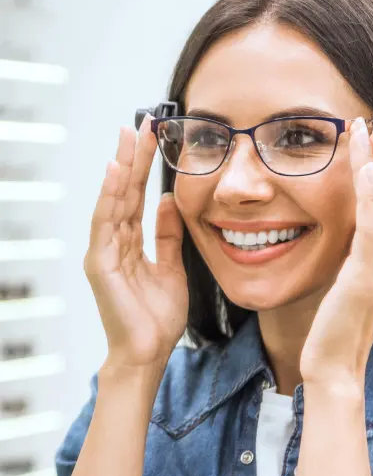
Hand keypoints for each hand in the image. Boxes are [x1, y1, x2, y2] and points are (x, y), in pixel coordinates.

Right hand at [84, 114, 188, 370]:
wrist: (149, 353)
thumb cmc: (157, 318)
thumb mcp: (171, 269)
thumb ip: (168, 236)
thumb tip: (171, 202)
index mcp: (129, 245)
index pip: (135, 198)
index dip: (142, 168)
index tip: (152, 137)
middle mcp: (112, 244)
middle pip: (122, 193)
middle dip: (131, 157)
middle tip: (140, 122)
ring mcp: (103, 253)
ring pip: (113, 202)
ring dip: (121, 168)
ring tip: (128, 136)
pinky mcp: (99, 265)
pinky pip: (104, 224)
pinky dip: (108, 197)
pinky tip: (114, 173)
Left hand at [299, 117, 372, 387]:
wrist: (333, 368)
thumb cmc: (331, 331)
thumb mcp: (339, 287)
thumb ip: (345, 261)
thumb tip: (335, 238)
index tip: (370, 144)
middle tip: (371, 125)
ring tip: (366, 131)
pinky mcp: (366, 276)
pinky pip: (371, 226)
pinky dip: (370, 193)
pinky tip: (364, 168)